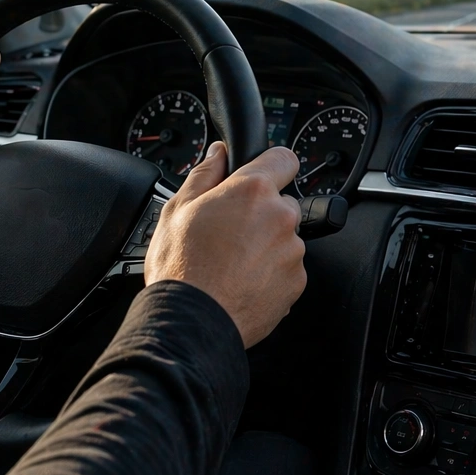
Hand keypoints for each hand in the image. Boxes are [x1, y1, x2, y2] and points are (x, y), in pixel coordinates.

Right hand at [144, 143, 306, 347]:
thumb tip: (218, 153)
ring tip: (231, 262)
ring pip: (284, 238)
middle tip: (230, 231)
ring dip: (266, 245)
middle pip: (282, 202)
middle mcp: (280, 217)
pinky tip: (241, 281)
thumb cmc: (182, 266)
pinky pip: (287, 268)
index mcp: (253, 191)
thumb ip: (205, 173)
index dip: (271, 164)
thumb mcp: (178, 209)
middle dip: (261, 212)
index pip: (283, 159)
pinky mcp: (296, 282)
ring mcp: (292, 251)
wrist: (192, 321)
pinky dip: (270, 273)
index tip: (262, 174)